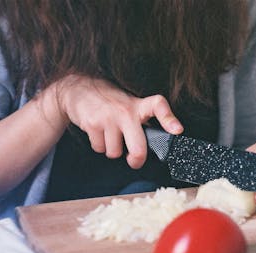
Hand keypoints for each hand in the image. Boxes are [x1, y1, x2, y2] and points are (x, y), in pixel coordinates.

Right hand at [57, 75, 182, 168]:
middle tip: (134, 160)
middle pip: (138, 148)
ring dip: (112, 149)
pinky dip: (98, 145)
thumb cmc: (109, 101)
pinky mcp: (92, 124)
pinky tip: (98, 132)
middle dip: (136, 160)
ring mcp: (108, 118)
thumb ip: (142, 120)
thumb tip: (156, 142)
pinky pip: (99, 148)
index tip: (177, 130)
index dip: (169, 119)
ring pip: (115, 153)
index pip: (159, 106)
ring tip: (109, 135)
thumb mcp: (129, 105)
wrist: (77, 88)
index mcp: (138, 105)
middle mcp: (125, 111)